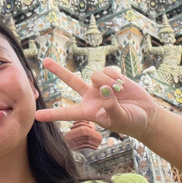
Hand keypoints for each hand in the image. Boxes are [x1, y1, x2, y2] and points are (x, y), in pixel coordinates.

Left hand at [35, 60, 162, 137]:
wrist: (145, 114)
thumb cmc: (131, 122)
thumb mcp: (119, 118)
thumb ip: (110, 106)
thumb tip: (103, 89)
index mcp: (88, 111)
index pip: (67, 113)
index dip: (52, 115)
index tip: (36, 116)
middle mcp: (91, 96)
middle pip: (71, 80)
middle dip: (58, 70)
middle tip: (45, 60)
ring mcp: (100, 85)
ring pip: (95, 75)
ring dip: (107, 81)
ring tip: (118, 91)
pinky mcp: (112, 77)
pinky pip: (108, 70)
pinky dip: (115, 77)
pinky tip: (122, 85)